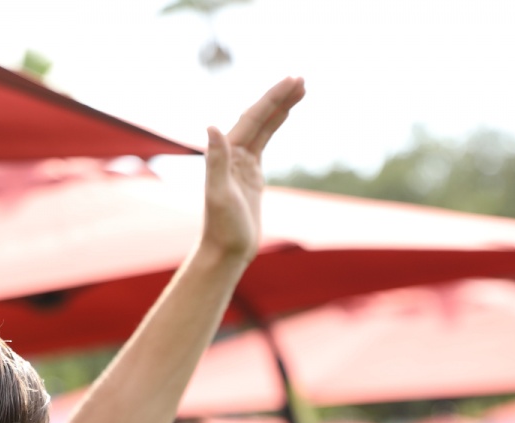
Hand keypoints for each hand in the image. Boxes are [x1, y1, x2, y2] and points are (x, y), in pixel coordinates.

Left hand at [199, 77, 305, 262]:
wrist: (225, 252)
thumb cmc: (222, 228)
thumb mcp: (219, 195)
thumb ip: (216, 161)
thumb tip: (212, 127)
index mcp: (225, 154)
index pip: (252, 118)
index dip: (272, 98)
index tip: (292, 80)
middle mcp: (231, 154)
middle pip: (258, 117)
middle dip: (279, 97)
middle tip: (302, 78)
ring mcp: (242, 163)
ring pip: (263, 127)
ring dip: (280, 107)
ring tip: (300, 88)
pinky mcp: (251, 174)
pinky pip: (264, 142)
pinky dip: (275, 126)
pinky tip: (284, 116)